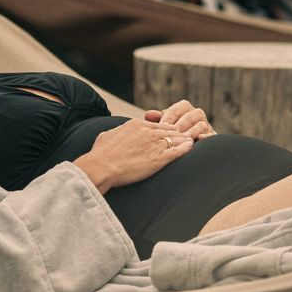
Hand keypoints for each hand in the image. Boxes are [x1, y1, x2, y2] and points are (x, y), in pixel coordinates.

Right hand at [73, 118, 193, 192]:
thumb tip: (116, 133)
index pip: (155, 125)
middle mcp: (147, 132)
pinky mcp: (158, 159)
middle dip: (177, 132)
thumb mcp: (107, 135)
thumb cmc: (100, 153)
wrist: (101, 166)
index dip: (163, 128)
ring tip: (190, 139)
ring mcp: (154, 144)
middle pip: (167, 130)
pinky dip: (185, 149)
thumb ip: (116, 132)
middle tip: (184, 134)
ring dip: (183, 139)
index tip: (168, 130)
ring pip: (174, 139)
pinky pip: (176, 151)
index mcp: (135, 125)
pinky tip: (190, 147)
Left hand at [144, 99, 215, 139]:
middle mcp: (197, 115)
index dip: (170, 117)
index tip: (163, 126)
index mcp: (185, 109)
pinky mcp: (212, 137)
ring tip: (183, 139)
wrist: (182, 149)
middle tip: (172, 134)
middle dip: (180, 125)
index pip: (178, 109)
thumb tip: (149, 114)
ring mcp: (206, 126)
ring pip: (201, 124)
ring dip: (191, 131)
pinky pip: (212, 135)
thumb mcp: (163, 129)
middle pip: (191, 116)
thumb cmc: (170, 137)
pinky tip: (199, 139)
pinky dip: (206, 136)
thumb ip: (157, 121)